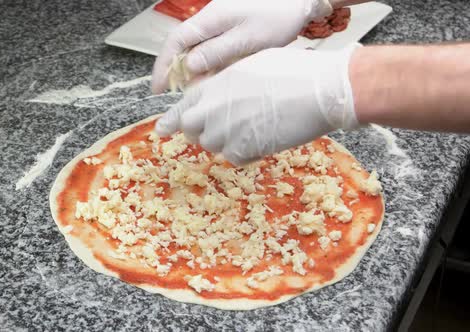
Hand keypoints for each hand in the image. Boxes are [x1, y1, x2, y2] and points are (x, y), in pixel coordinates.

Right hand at [151, 0, 333, 93]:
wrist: (299, 1)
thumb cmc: (278, 15)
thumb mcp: (247, 38)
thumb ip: (217, 52)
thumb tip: (188, 66)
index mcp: (210, 19)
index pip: (175, 42)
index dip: (163, 66)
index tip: (158, 89)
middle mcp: (209, 21)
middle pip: (182, 48)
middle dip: (176, 73)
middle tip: (179, 98)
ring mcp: (219, 26)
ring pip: (196, 52)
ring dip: (193, 74)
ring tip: (197, 96)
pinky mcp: (230, 32)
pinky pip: (212, 52)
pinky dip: (209, 69)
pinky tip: (215, 83)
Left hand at [154, 45, 360, 165]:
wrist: (322, 90)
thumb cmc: (294, 72)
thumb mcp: (252, 67)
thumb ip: (226, 84)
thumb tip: (216, 96)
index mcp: (216, 84)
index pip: (182, 107)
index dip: (171, 121)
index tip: (161, 130)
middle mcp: (215, 108)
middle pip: (190, 130)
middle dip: (200, 132)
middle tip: (222, 129)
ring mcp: (228, 130)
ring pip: (212, 146)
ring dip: (226, 142)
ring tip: (252, 127)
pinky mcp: (244, 148)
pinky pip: (234, 158)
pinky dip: (244, 153)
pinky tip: (262, 139)